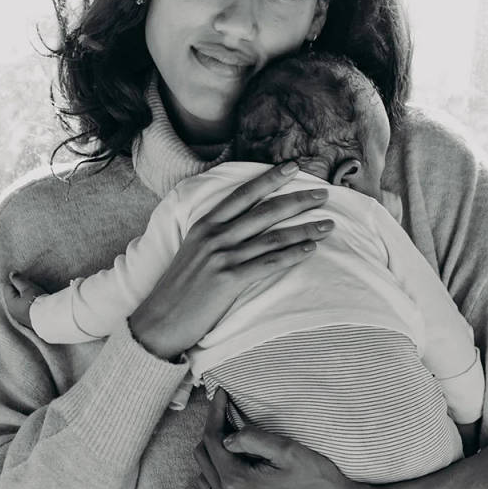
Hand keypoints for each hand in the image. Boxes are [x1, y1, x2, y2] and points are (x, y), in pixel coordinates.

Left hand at [5, 270, 46, 328]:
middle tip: (30, 289)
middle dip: (19, 291)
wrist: (48, 318)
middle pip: (12, 296)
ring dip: (24, 299)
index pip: (7, 287)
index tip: (25, 282)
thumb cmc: (36, 301)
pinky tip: (35, 305)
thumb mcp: (27, 287)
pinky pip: (24, 311)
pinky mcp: (26, 321)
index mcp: (9, 302)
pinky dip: (28, 306)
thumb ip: (18, 280)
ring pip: (18, 304)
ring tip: (34, 296)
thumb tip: (11, 274)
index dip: (16, 282)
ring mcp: (19, 318)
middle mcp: (12, 311)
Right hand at [128, 162, 336, 360]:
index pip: (244, 194)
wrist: (159, 320)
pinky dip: (293, 255)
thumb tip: (244, 225)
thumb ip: (215, 234)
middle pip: (265, 211)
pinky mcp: (229, 280)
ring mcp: (222, 257)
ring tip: (328, 225)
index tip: (294, 167)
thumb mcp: (193, 251)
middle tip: (324, 194)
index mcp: (205, 224)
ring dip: (305, 229)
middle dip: (298, 200)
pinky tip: (311, 250)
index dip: (270, 178)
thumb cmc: (179, 289)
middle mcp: (215, 235)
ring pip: (273, 236)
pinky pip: (269, 263)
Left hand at [194, 387, 371, 488]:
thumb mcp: (288, 450)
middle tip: (228, 418)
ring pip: (205, 484)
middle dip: (213, 433)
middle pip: (204, 459)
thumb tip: (227, 437)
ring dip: (213, 462)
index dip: (215, 413)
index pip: (213, 439)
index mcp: (237, 481)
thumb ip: (252, 439)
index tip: (221, 395)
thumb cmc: (319, 480)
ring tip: (231, 448)